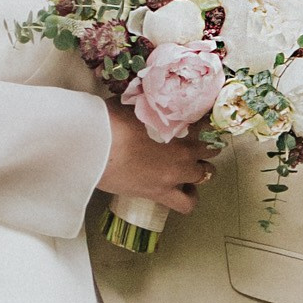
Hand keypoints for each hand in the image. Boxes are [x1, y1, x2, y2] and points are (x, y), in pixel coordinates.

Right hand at [99, 109, 214, 213]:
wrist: (93, 148)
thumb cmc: (110, 121)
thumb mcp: (133, 105)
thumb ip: (149, 106)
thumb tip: (150, 99)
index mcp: (178, 128)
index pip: (206, 126)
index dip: (205, 124)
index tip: (200, 123)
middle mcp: (182, 153)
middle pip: (209, 152)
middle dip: (205, 147)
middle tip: (194, 144)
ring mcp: (173, 176)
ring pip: (204, 177)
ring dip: (200, 171)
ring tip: (189, 168)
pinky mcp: (160, 194)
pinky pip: (186, 203)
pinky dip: (188, 197)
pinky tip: (180, 189)